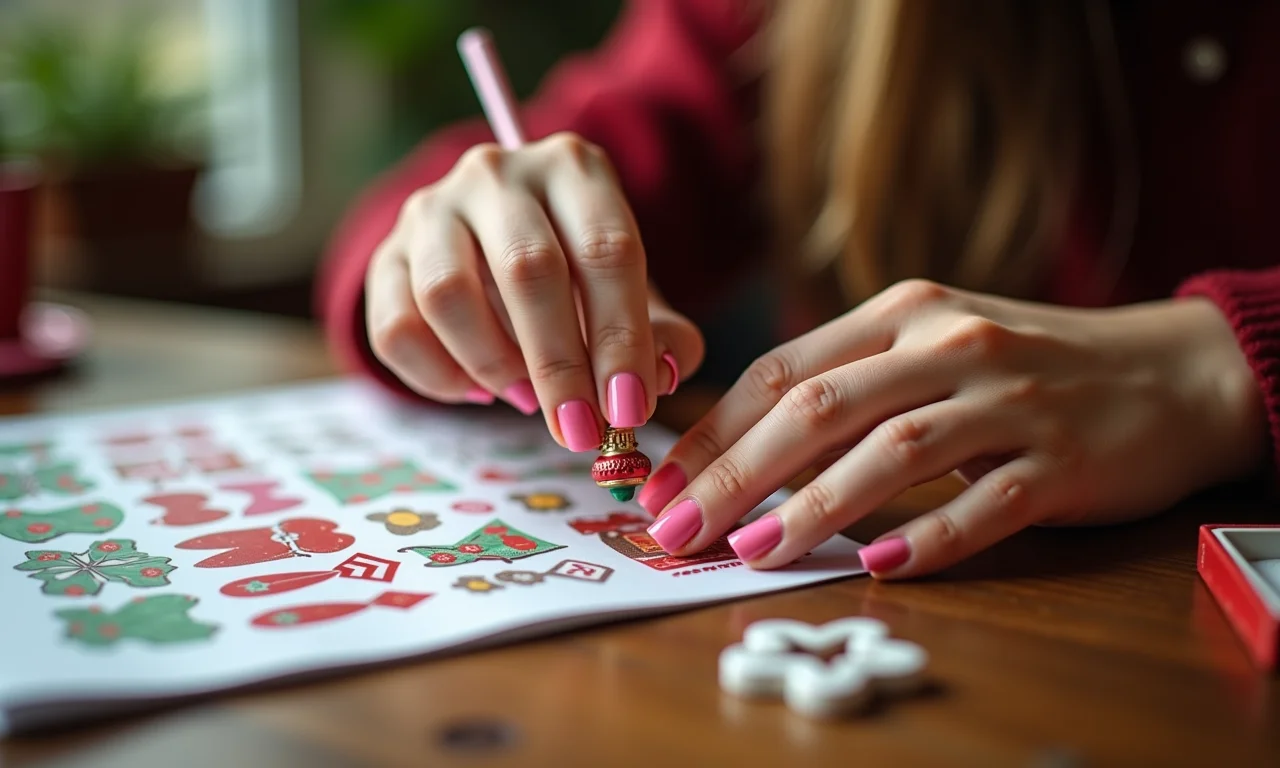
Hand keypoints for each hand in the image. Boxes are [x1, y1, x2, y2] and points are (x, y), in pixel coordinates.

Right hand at [364, 132, 702, 449]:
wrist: (495, 241)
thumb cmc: (578, 273)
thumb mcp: (629, 293)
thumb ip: (660, 335)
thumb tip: (662, 377)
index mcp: (574, 168)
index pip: (606, 250)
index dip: (622, 338)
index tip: (630, 410)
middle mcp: (498, 173)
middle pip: (527, 269)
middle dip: (559, 366)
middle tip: (580, 431)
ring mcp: (432, 208)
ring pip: (448, 294)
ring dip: (493, 366)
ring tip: (526, 400)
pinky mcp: (385, 254)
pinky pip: (396, 327)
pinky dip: (438, 376)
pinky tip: (476, 390)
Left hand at [638, 280, 1264, 577]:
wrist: (1166, 371)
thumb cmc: (1023, 366)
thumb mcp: (930, 348)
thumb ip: (848, 382)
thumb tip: (738, 446)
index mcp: (901, 314)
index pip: (782, 371)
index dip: (713, 433)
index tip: (658, 487)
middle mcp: (948, 345)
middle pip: (821, 407)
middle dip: (738, 473)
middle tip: (680, 529)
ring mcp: (1009, 399)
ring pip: (894, 450)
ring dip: (815, 506)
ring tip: (755, 551)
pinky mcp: (1061, 458)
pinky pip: (985, 500)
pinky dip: (929, 535)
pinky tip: (879, 564)